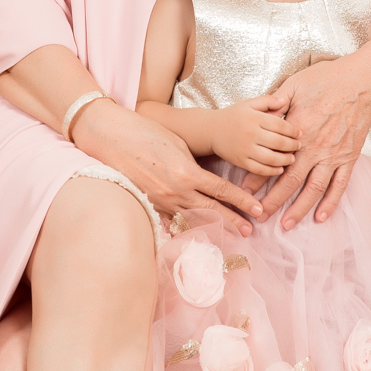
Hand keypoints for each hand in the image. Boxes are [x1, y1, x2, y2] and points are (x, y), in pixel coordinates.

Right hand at [75, 101, 264, 235]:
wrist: (112, 137)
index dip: (242, 201)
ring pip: (193, 219)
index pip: (221, 190)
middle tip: (252, 229)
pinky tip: (194, 237)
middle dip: (234, 220)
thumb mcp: (177, 143)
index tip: (258, 208)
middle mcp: (177, 191)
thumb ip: (192, 162)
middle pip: (212, 210)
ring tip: (230, 235)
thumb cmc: (145, 133)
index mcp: (188, 173)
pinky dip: (183, 229)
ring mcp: (161, 201)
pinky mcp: (148, 205)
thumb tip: (202, 175)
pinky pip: (170, 221)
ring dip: (213, 226)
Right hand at [214, 95, 301, 176]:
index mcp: (254, 118)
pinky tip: (280, 169)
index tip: (300, 133)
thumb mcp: (249, 103)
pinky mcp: (240, 161)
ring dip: (285, 160)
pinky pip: (259, 169)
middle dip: (292, 145)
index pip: (280, 124)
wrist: (210, 130)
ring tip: (292, 158)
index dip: (293, 130)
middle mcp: (250, 133)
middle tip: (299, 146)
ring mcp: (245, 149)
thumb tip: (286, 100)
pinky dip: (272, 171)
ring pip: (271, 158)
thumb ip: (268, 101)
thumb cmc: (233, 115)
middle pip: (278, 142)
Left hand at [251, 56, 370, 228]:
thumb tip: (260, 114)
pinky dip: (330, 203)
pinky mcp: (349, 158)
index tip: (244, 191)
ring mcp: (333, 155)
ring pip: (313, 189)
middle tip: (259, 216)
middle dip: (273, 201)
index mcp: (296, 131)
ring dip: (299, 209)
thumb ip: (276, 103)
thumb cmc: (326, 80)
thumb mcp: (294, 85)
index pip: (272, 160)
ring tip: (286, 224)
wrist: (361, 82)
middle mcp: (314, 148)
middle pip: (290, 182)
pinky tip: (320, 217)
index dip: (256, 178)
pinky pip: (339, 186)